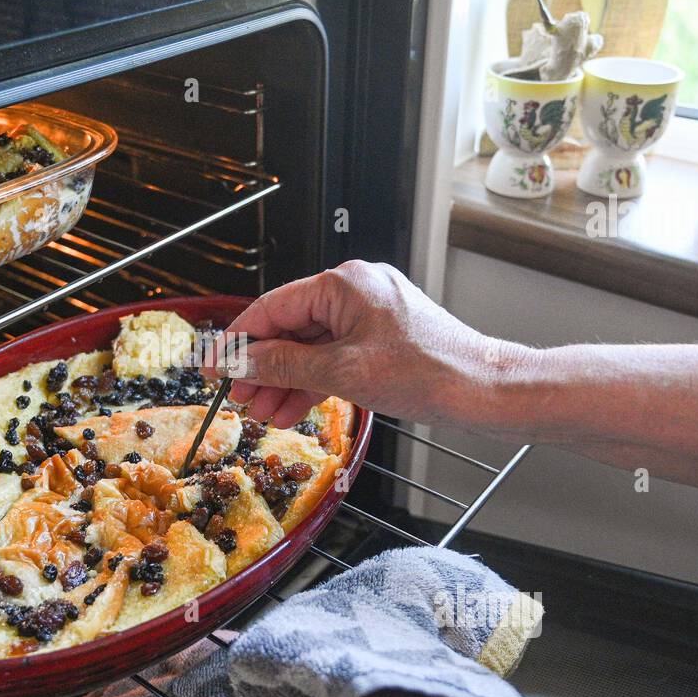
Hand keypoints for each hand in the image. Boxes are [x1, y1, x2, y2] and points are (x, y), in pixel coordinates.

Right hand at [217, 260, 527, 428]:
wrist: (483, 392)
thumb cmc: (429, 374)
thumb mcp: (343, 372)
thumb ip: (285, 365)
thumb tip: (241, 361)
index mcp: (344, 284)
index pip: (273, 308)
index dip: (239, 341)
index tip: (213, 368)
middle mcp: (355, 290)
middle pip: (289, 328)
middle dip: (263, 367)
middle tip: (239, 398)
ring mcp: (369, 313)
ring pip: (310, 346)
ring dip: (285, 380)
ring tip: (264, 412)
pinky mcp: (380, 337)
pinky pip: (333, 355)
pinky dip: (313, 381)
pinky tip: (293, 408)